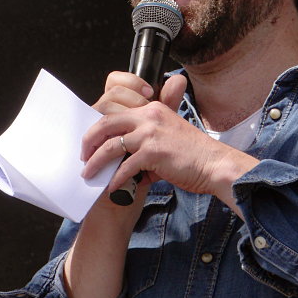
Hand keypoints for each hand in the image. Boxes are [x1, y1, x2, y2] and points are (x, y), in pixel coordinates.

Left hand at [80, 72, 257, 205]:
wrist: (214, 165)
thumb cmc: (194, 155)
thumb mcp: (169, 136)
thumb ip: (147, 142)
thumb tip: (125, 160)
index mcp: (153, 109)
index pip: (116, 111)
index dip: (99, 126)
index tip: (92, 141)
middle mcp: (149, 116)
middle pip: (105, 123)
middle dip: (89, 141)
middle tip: (83, 155)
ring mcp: (151, 133)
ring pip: (110, 146)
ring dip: (95, 162)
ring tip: (89, 174)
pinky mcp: (153, 152)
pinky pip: (125, 167)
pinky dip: (116, 179)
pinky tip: (113, 188)